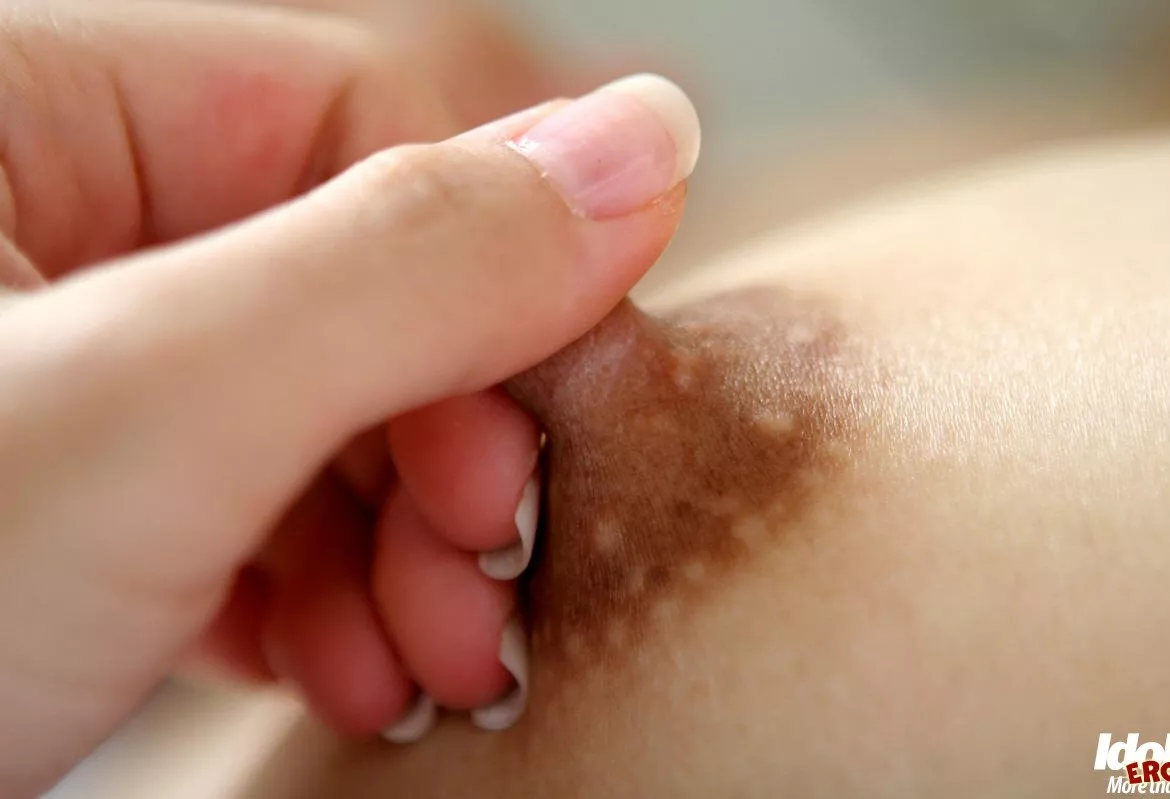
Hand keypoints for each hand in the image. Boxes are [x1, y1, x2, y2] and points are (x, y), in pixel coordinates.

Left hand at [0, 2, 699, 794]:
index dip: (492, 274)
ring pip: (320, 406)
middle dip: (450, 444)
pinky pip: (257, 500)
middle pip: (352, 281)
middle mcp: (36, 218)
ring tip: (428, 656)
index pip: (355, 126)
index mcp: (19, 106)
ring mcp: (56, 368)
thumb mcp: (146, 415)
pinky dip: (331, 590)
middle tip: (491, 575)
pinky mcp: (68, 498)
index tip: (558, 431)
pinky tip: (355, 665)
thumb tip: (648, 140)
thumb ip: (411, 260)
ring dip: (407, 539)